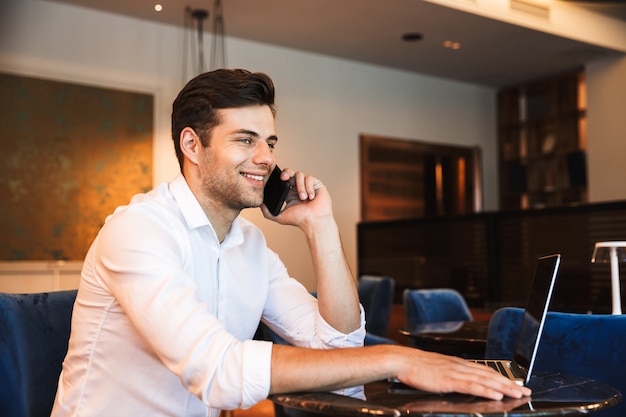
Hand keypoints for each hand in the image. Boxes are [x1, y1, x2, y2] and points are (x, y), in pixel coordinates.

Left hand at [261, 168, 332, 227]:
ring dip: (300, 186)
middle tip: (284, 178)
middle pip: (290, 172)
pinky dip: (309, 187)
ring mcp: (307, 185)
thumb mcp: (280, 217)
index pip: (283, 179)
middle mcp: (298, 187)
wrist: (314, 221)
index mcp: (289, 192)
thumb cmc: (300, 220)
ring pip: (300, 175)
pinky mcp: (316, 184)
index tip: (279, 179)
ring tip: (303, 198)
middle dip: (287, 173)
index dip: (280, 176)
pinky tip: (310, 197)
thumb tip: (260, 205)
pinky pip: (310, 179)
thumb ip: (268, 213)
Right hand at [393, 349, 531, 400]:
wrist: (403, 360)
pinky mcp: (449, 381)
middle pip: (490, 375)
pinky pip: (471, 386)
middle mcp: (460, 366)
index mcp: (458, 363)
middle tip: (525, 390)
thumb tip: (460, 380)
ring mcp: (456, 373)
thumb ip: (451, 373)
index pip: (486, 370)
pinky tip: (496, 395)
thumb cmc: (417, 366)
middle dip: (509, 383)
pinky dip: (486, 390)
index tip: (516, 383)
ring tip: (517, 394)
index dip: (502, 377)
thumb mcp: (438, 368)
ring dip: (503, 387)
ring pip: (485, 380)